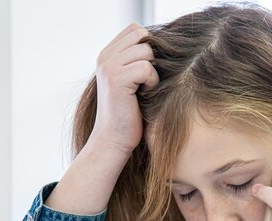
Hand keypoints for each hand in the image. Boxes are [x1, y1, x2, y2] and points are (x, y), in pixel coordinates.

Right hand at [91, 22, 158, 154]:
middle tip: (147, 81)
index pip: (135, 30)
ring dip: (153, 71)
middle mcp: (105, 57)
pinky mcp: (116, 78)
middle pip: (143, 36)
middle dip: (152, 58)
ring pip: (146, 50)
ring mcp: (108, 66)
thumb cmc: (130, 114)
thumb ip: (138, 60)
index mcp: (107, 54)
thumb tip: (166, 43)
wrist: (114, 140)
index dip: (149, 46)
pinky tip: (143, 95)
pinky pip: (147, 67)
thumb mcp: (133, 82)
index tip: (147, 71)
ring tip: (144, 89)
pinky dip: (151, 82)